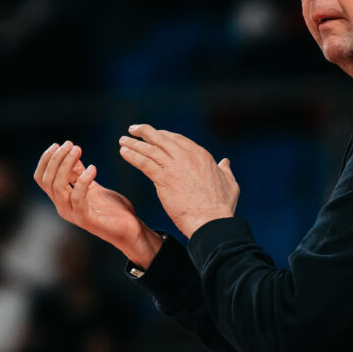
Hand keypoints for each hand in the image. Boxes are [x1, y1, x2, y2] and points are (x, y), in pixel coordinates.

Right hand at [33, 140, 162, 267]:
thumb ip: (80, 175)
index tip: (58, 144)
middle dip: (56, 159)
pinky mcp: (86, 220)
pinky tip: (93, 168)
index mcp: (62, 199)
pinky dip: (83, 181)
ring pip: (58, 187)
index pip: (42, 178)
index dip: (46, 160)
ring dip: (66, 165)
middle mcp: (63, 207)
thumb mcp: (95, 187)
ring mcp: (73, 214)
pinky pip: (77, 198)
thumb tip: (72, 155)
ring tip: (78, 150)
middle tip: (70, 144)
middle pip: (47, 180)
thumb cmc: (113, 211)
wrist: (131, 230)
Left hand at [118, 124, 238, 237]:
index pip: (178, 139)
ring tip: (123, 141)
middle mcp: (187, 156)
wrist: (211, 221)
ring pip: (150, 149)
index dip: (164, 136)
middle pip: (162, 138)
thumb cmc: (222, 207)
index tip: (154, 136)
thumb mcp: (230, 184)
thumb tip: (225, 162)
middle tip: (133, 130)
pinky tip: (124, 153)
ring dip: (134, 144)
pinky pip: (144, 163)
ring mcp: (174, 167)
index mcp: (202, 156)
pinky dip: (133, 156)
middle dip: (145, 132)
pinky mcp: (164, 179)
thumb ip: (226, 170)